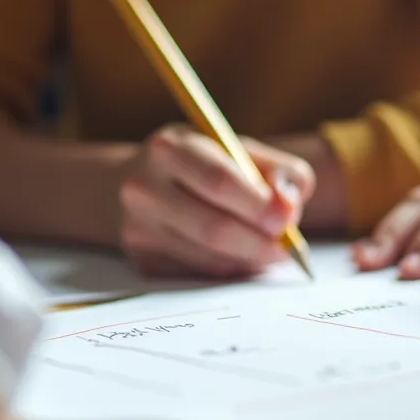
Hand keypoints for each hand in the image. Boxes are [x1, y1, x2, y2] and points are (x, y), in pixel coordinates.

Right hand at [118, 125, 314, 277]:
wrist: (129, 184)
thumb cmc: (197, 164)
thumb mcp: (232, 148)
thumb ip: (274, 168)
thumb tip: (290, 203)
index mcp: (171, 149)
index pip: (220, 181)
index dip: (259, 204)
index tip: (287, 218)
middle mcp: (145, 187)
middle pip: (213, 227)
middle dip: (258, 241)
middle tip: (285, 247)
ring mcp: (139, 227)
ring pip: (210, 256)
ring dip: (249, 258)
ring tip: (270, 250)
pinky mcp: (143, 258)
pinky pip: (201, 270)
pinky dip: (231, 267)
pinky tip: (242, 255)